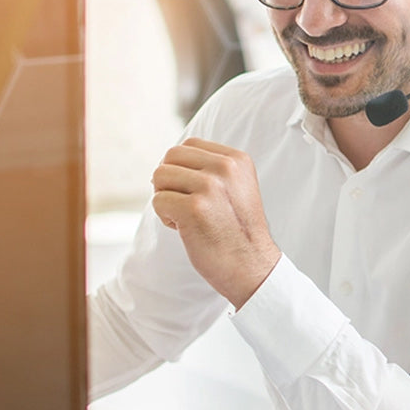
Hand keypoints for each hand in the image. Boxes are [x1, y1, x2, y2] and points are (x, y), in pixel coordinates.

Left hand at [151, 138, 281, 308]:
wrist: (252, 265)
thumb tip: (168, 160)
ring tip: (186, 216)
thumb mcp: (237, 186)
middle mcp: (225, 168)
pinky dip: (165, 217)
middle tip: (185, 203)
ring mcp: (209, 187)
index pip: (189, 144)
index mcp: (237, 159)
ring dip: (166, 198)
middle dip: (169, 180)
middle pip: (170, 156)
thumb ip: (212, 167)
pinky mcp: (194, 208)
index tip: (194, 190)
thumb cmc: (238, 230)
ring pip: (160, 176)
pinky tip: (185, 228)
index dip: (181, 167)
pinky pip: (157, 200)